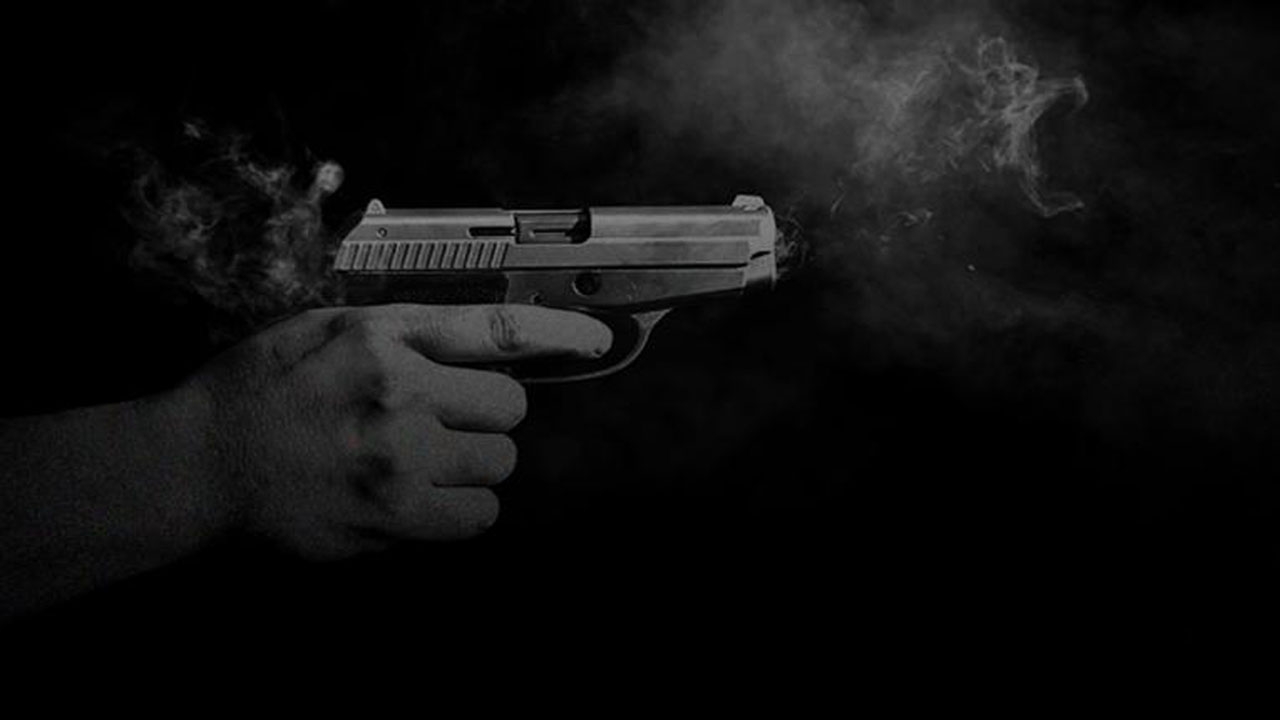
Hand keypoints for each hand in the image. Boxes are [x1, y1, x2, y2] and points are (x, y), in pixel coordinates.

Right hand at [179, 304, 611, 558]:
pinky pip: (478, 516)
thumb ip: (403, 330)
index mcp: (384, 336)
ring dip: (474, 463)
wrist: (198, 463)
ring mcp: (399, 458)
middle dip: (488, 414)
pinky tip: (425, 499)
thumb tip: (483, 341)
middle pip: (511, 407)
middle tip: (445, 421)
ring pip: (500, 462)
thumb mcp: (324, 328)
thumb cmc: (259, 389)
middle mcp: (400, 392)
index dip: (561, 334)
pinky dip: (463, 511)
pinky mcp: (391, 516)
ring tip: (424, 461)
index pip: (499, 329)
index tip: (596, 340)